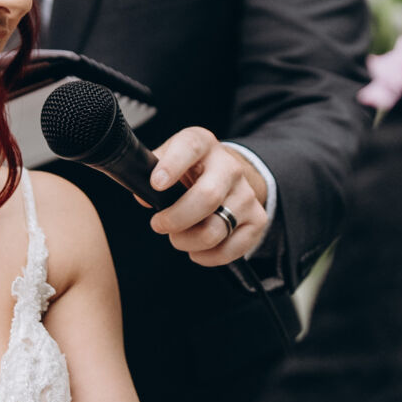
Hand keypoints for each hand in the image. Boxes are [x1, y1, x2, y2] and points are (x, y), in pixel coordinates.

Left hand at [147, 127, 269, 267]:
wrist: (226, 175)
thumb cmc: (190, 170)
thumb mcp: (168, 159)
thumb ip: (151, 172)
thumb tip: (144, 198)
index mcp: (203, 144)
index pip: (190, 147)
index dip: (172, 166)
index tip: (156, 184)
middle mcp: (230, 166)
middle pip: (208, 197)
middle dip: (176, 219)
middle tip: (159, 224)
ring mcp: (247, 194)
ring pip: (215, 230)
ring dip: (188, 241)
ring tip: (178, 237)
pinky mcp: (257, 219)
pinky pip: (230, 250)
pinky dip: (206, 257)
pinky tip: (197, 248)